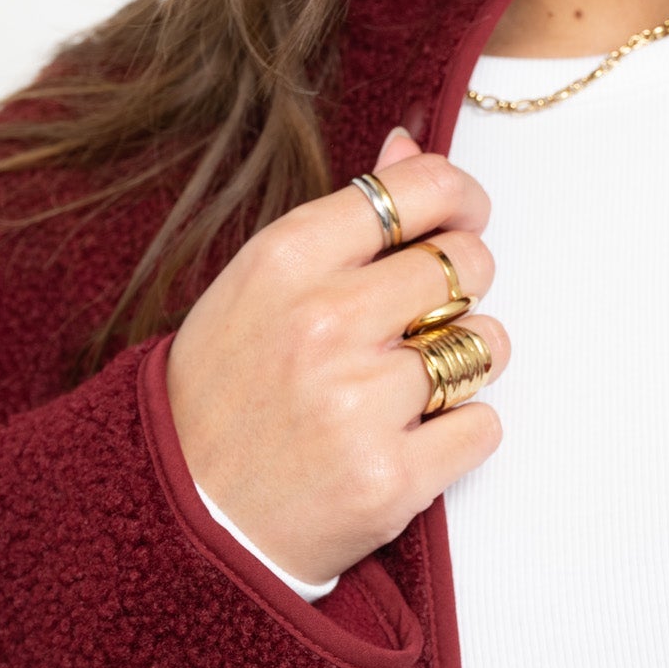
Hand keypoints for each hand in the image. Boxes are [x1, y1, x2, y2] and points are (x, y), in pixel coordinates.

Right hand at [165, 127, 506, 586]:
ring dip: (461, 364)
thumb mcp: (260, 285)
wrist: (182, 524)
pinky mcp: (390, 478)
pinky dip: (456, 434)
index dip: (459, 197)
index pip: (417, 189)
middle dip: (462, 285)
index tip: (462, 216)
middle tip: (423, 316)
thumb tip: (409, 143)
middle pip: (467, 263)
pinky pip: (483, 425)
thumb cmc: (222, 395)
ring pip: (486, 345)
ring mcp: (359, 403)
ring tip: (399, 388)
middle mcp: (324, 323)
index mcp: (285, 261)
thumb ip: (343, 217)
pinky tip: (400, 440)